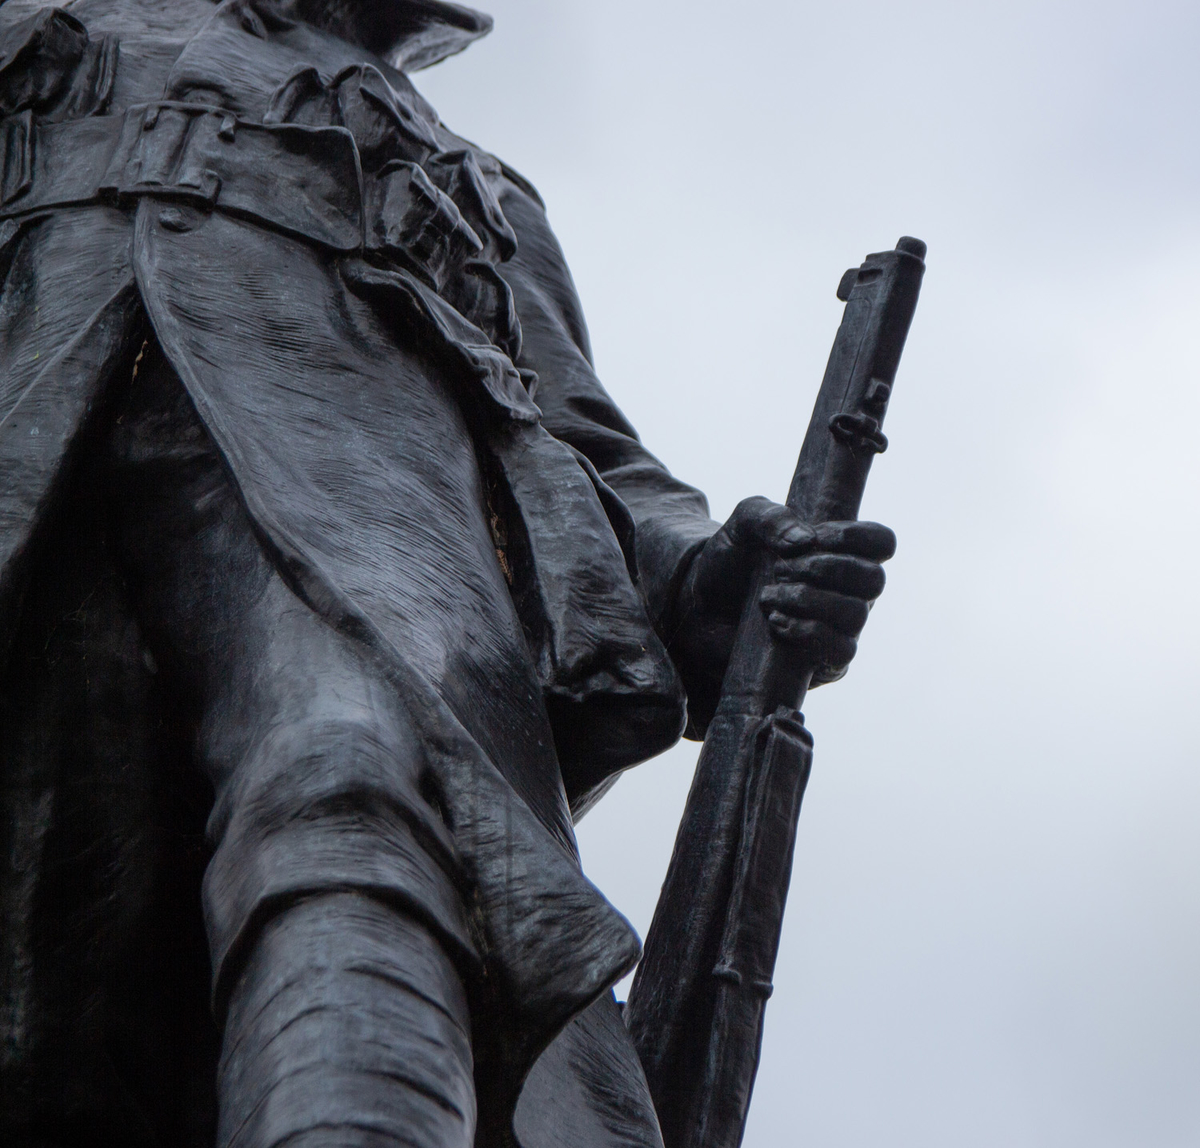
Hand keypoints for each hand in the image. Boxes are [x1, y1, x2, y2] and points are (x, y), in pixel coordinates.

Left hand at [669, 497, 895, 730]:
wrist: (698, 609)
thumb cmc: (730, 564)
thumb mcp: (742, 525)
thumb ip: (769, 516)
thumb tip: (804, 542)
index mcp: (840, 553)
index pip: (881, 543)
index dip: (855, 537)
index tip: (813, 537)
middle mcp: (848, 591)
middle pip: (874, 579)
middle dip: (824, 569)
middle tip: (780, 569)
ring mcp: (839, 628)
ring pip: (856, 615)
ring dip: (808, 601)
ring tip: (767, 597)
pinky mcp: (822, 663)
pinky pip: (841, 652)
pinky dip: (809, 633)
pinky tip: (775, 623)